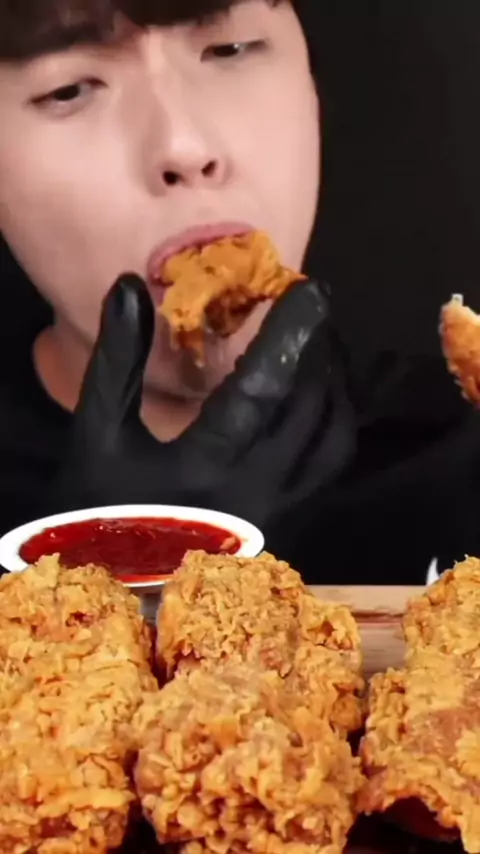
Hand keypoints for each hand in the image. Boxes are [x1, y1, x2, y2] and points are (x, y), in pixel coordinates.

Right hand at [46, 274, 354, 532]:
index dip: (289, 333)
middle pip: (310, 408)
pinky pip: (329, 466)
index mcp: (205, 464)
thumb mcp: (96, 431)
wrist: (113, 581)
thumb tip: (131, 286)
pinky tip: (323, 398)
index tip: (311, 289)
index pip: (262, 388)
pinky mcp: (286, 520)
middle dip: (321, 349)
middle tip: (319, 307)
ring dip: (335, 385)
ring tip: (324, 345)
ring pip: (332, 439)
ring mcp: (277, 508)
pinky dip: (336, 423)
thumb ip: (117, 359)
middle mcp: (255, 488)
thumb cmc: (100, 509)